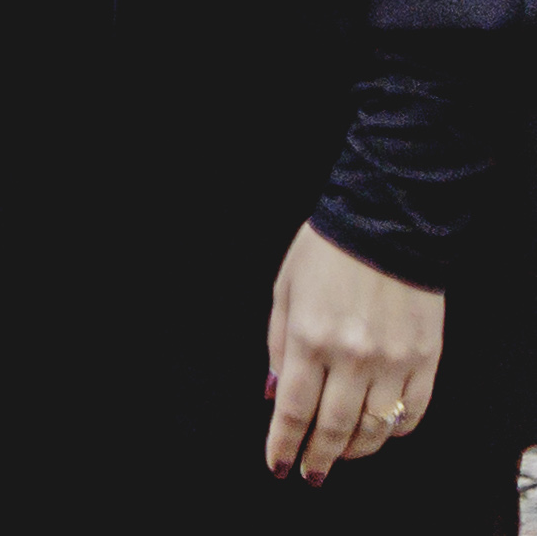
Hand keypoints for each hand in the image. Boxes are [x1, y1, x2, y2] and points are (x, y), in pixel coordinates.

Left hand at [266, 222, 442, 479]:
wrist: (387, 225)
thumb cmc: (326, 254)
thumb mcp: (284, 292)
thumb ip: (278, 347)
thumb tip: (274, 394)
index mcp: (310, 338)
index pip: (294, 410)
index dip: (283, 444)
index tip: (279, 466)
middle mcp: (353, 357)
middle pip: (334, 428)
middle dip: (319, 458)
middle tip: (311, 473)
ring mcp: (394, 361)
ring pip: (376, 428)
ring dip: (355, 450)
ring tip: (340, 454)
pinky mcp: (426, 360)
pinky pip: (412, 413)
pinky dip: (395, 430)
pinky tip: (380, 431)